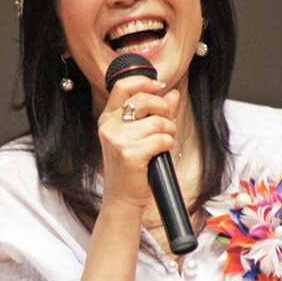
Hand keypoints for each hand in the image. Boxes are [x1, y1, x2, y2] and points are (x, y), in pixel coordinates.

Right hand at [96, 76, 180, 212]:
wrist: (121, 198)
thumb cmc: (130, 169)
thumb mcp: (138, 137)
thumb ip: (154, 113)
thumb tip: (173, 94)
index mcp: (108, 119)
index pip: (123, 86)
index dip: (144, 82)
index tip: (160, 87)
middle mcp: (110, 126)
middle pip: (144, 100)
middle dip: (164, 110)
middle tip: (167, 124)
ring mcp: (118, 140)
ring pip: (158, 122)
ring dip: (169, 132)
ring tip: (163, 142)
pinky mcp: (130, 153)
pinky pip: (161, 139)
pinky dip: (167, 144)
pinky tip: (161, 152)